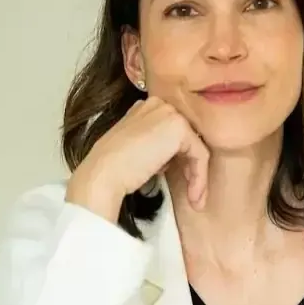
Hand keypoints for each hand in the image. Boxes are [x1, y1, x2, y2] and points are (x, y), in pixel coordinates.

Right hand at [65, 97, 208, 220]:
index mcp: (147, 107)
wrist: (103, 173)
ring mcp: (170, 113)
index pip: (174, 130)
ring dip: (198, 175)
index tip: (181, 178)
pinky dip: (199, 176)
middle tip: (192, 191)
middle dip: (191, 165)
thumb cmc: (114, 168)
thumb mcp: (136, 148)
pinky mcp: (179, 128)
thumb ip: (153, 144)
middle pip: (188, 137)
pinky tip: (194, 195)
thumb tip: (171, 158)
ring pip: (196, 146)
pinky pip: (200, 154)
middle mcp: (159, 104)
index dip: (179, 156)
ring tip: (195, 199)